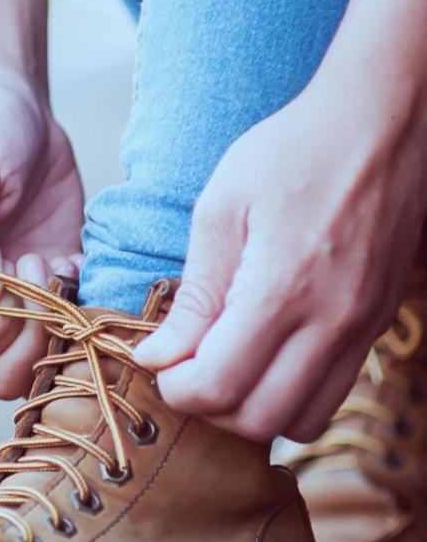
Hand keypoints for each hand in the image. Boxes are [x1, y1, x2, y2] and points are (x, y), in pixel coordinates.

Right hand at [0, 71, 84, 397]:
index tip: (14, 270)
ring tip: (56, 265)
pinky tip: (76, 257)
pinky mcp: (55, 284)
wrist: (12, 103)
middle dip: (30, 337)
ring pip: (35, 364)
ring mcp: (12, 298)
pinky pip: (74, 329)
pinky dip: (86, 306)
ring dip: (59, 328)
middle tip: (42, 271)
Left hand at [133, 81, 426, 441]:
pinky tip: (263, 354)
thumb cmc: (292, 151)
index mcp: (283, 289)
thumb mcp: (222, 209)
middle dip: (209, 407)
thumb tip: (159, 356)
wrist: (383, 120)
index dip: (175, 388)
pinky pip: (332, 392)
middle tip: (186, 368)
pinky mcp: (377, 324)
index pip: (217, 387)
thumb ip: (194, 293)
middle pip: (259, 420)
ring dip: (252, 410)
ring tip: (224, 366)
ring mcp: (362, 328)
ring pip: (301, 421)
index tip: (159, 359)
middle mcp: (332, 321)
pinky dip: (290, 394)